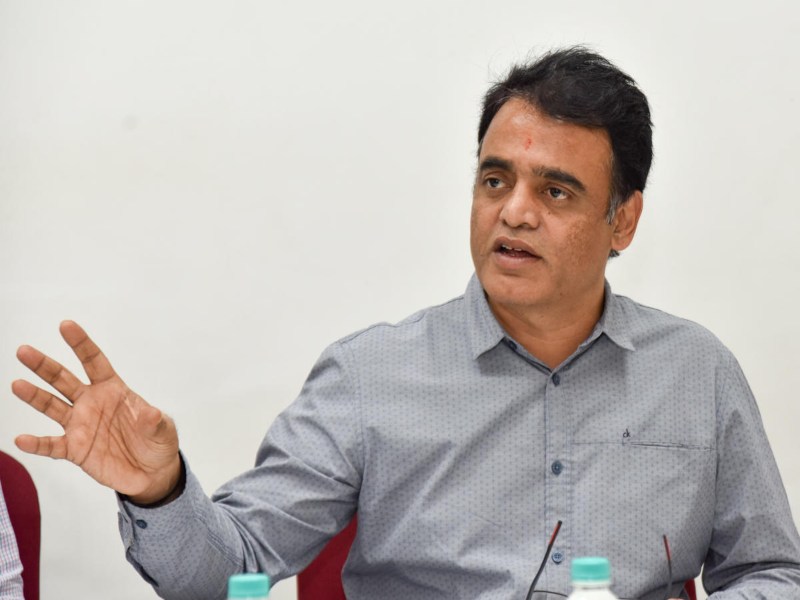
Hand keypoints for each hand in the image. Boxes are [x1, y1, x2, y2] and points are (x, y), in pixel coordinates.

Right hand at [12, 321, 180, 503]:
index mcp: (113, 389)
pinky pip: (52, 445)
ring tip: (17, 384)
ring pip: (52, 406)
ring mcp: (80, 425)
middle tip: (24, 351)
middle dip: (44, 365)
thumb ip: (155, 421)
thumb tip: (151, 414)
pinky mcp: (75, 450)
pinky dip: (36, 444)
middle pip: (64, 380)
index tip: (65, 325)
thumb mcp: (163, 430)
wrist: (151, 472)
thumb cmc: (157, 442)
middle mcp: (91, 403)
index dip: (81, 343)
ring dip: (34, 396)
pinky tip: (21, 439)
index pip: (94, 361)